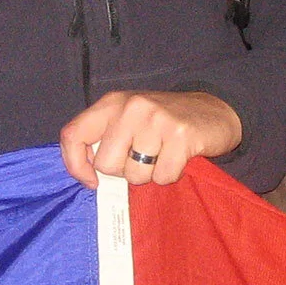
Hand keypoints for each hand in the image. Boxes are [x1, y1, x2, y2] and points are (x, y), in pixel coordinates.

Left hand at [59, 90, 243, 187]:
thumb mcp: (128, 120)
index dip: (75, 165)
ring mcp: (156, 119)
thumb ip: (105, 140)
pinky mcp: (180, 135)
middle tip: (142, 158)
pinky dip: (170, 175)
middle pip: (105, 164)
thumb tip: (88, 176)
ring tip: (161, 156)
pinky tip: (178, 158)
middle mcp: (130, 107)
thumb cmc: (163, 123)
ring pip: (135, 174)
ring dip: (149, 175)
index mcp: (111, 103)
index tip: (91, 181)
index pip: (73, 135)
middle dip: (123, 171)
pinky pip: (162, 176)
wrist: (213, 110)